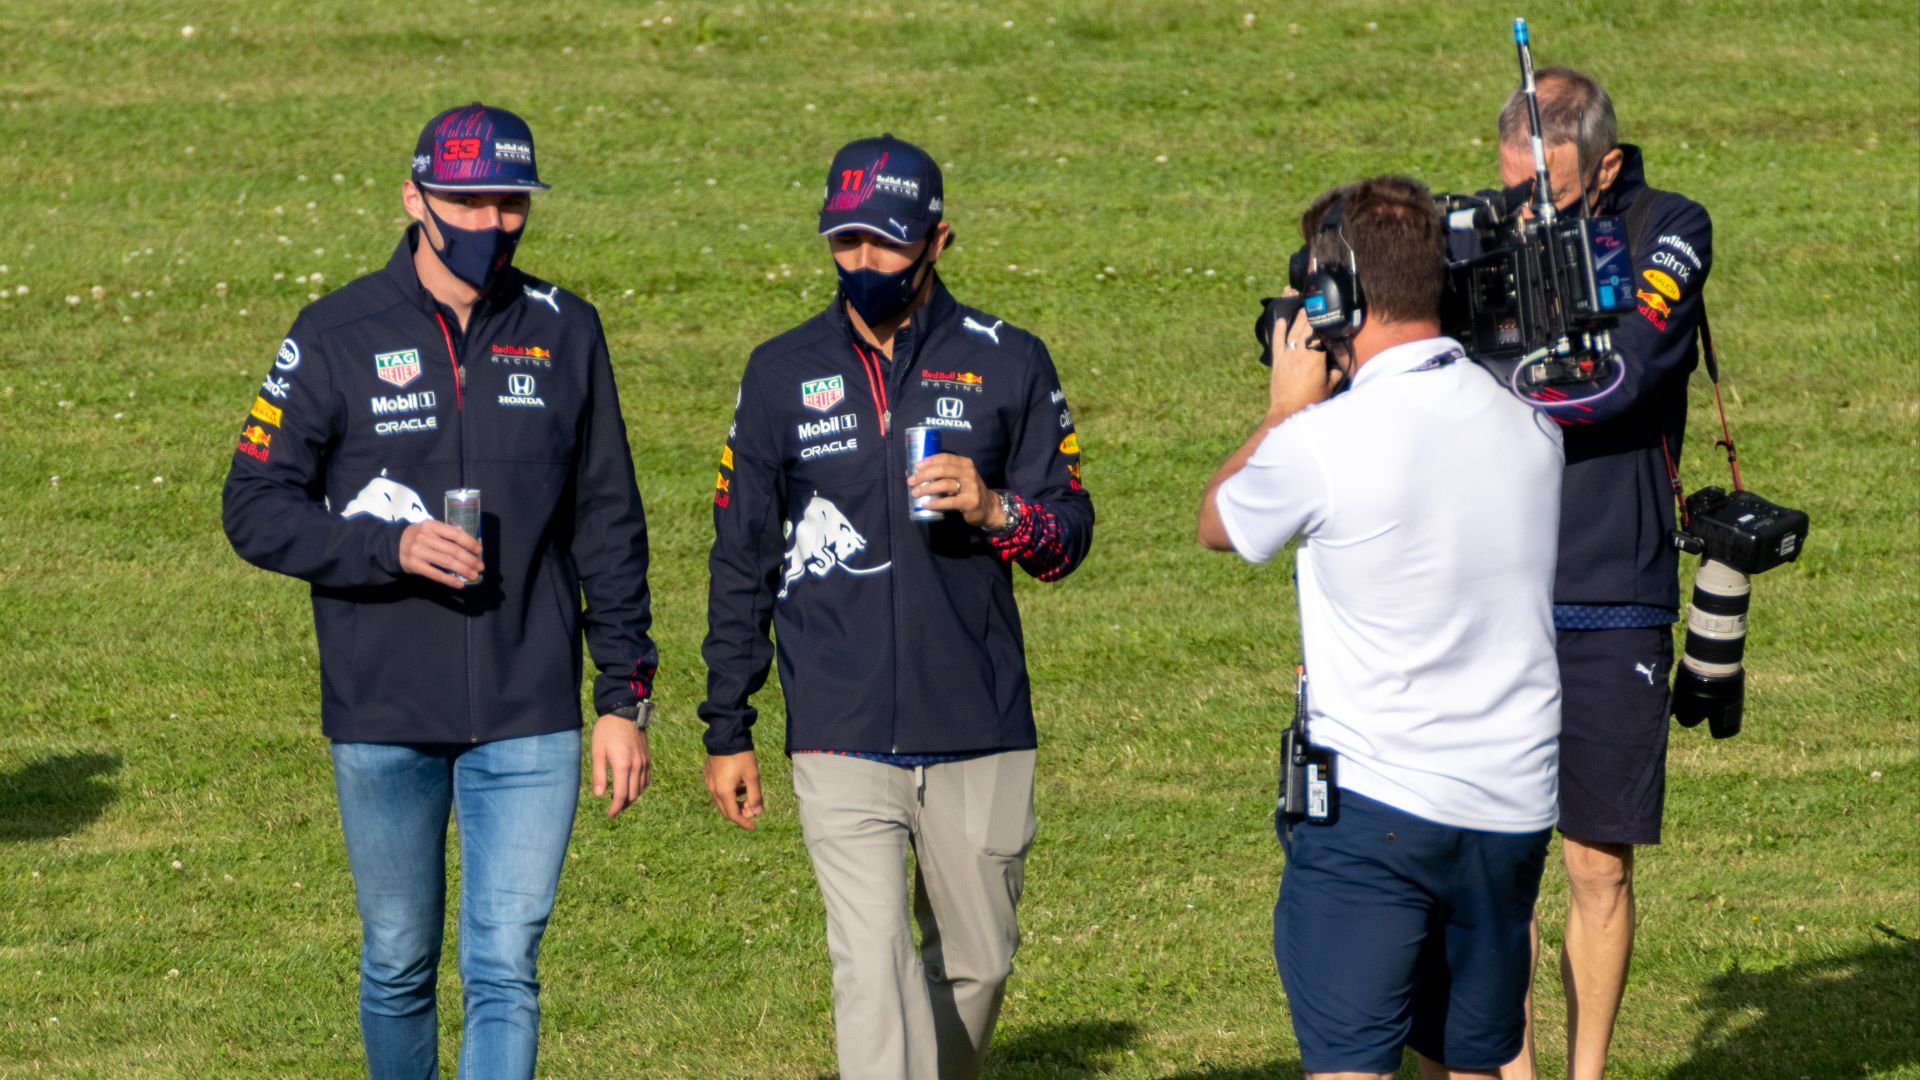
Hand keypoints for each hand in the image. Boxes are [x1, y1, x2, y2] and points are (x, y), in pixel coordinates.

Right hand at [398, 521, 483, 587]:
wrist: (394, 545)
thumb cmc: (418, 536)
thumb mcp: (430, 529)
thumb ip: (446, 533)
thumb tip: (470, 544)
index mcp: (431, 525)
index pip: (455, 533)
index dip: (469, 542)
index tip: (479, 550)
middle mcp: (424, 537)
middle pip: (453, 550)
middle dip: (470, 559)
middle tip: (480, 567)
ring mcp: (418, 552)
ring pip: (446, 562)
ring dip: (463, 570)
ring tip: (474, 575)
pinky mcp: (414, 565)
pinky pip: (435, 574)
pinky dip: (449, 580)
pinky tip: (459, 584)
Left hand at [590, 714, 649, 818]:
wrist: (625, 711)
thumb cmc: (607, 730)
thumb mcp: (598, 751)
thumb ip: (599, 774)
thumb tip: (600, 795)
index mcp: (623, 766)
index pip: (621, 796)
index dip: (615, 808)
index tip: (609, 815)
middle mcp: (637, 767)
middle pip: (632, 795)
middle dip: (622, 805)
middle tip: (612, 808)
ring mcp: (644, 762)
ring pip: (641, 789)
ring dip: (631, 797)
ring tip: (620, 798)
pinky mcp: (647, 758)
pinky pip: (646, 779)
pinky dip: (639, 787)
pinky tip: (631, 786)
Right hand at [704, 751, 762, 830]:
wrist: (725, 735)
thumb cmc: (741, 756)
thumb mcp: (752, 776)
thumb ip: (755, 796)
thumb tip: (758, 812)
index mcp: (724, 792)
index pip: (734, 815)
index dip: (744, 823)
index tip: (754, 827)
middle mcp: (713, 789)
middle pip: (726, 810)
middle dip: (740, 813)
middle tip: (753, 808)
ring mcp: (709, 782)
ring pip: (721, 800)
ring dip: (735, 802)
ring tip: (748, 793)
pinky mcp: (708, 774)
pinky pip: (718, 790)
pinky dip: (729, 793)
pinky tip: (739, 784)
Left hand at [909, 453, 1002, 528]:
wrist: (989, 507)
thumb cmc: (968, 491)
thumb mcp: (960, 478)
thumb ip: (943, 474)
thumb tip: (915, 473)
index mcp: (965, 463)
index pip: (945, 457)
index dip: (929, 461)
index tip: (916, 466)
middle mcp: (969, 472)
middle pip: (942, 469)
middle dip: (924, 475)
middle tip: (911, 481)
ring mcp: (971, 487)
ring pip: (944, 484)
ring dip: (927, 488)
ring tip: (915, 493)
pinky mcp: (970, 501)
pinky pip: (949, 501)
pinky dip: (936, 503)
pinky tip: (926, 504)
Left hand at [1268, 289, 1342, 416]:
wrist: (1289, 411)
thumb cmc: (1312, 400)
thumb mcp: (1331, 385)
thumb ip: (1338, 369)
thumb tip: (1343, 358)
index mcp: (1315, 358)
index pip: (1320, 334)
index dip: (1324, 323)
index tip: (1327, 315)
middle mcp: (1300, 353)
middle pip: (1306, 328)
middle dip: (1311, 315)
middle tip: (1315, 304)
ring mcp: (1287, 356)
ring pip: (1293, 332)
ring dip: (1298, 318)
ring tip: (1303, 307)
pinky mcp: (1277, 361)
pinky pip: (1277, 342)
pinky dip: (1278, 330)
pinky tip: (1281, 320)